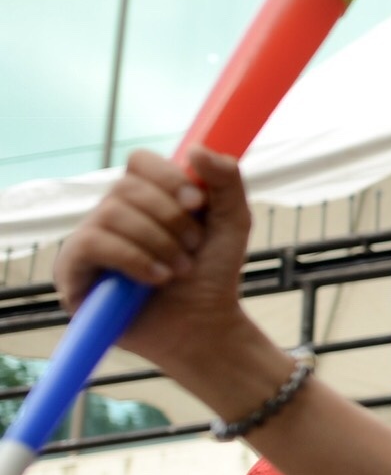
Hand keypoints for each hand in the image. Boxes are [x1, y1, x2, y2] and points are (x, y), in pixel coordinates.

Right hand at [53, 148, 253, 375]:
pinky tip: (157, 278)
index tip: (198, 203)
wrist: (204, 324)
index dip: (169, 177)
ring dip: (157, 242)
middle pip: (126, 187)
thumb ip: (226, 180)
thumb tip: (196, 150)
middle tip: (194, 246)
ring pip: (111, 213)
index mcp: (145, 197)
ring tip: (180, 269)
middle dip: (170, 218)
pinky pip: (90, 244)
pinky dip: (132, 258)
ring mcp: (90, 240)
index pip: (140, 161)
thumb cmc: (213, 273)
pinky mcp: (73, 271)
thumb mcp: (233, 221)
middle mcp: (112, 213)